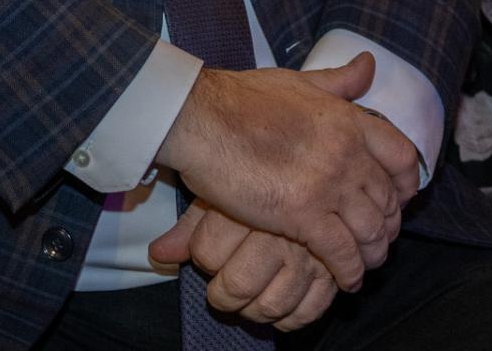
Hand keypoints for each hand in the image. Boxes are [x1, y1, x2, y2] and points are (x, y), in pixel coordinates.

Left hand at [152, 201, 338, 331]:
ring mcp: (309, 256)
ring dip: (252, 312)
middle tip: (220, 292)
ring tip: (245, 302)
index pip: (206, 253)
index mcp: (247, 210)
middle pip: (237, 285)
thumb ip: (189, 227)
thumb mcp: (219, 196)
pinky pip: (307, 311)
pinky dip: (289, 318)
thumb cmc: (256, 186)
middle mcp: (279, 235)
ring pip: (270, 305)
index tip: (205, 257)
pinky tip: (277, 309)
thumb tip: (158, 256)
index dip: (200, 259)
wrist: (316, 172)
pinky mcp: (332, 274)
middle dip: (221, 296)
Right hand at [155, 52, 404, 289]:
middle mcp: (347, 153)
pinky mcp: (302, 215)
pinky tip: (346, 279)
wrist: (199, 118)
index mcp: (348, 119)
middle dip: (387, 224)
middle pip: (387, 200)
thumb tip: (370, 64)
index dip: (407, 182)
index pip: (402, 157)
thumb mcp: (296, 81)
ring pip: (370, 230)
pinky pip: (341, 252)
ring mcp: (328, 185)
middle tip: (379, 237)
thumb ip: (338, 80)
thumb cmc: (238, 98)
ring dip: (373, 253)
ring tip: (365, 263)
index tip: (400, 196)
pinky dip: (349, 271)